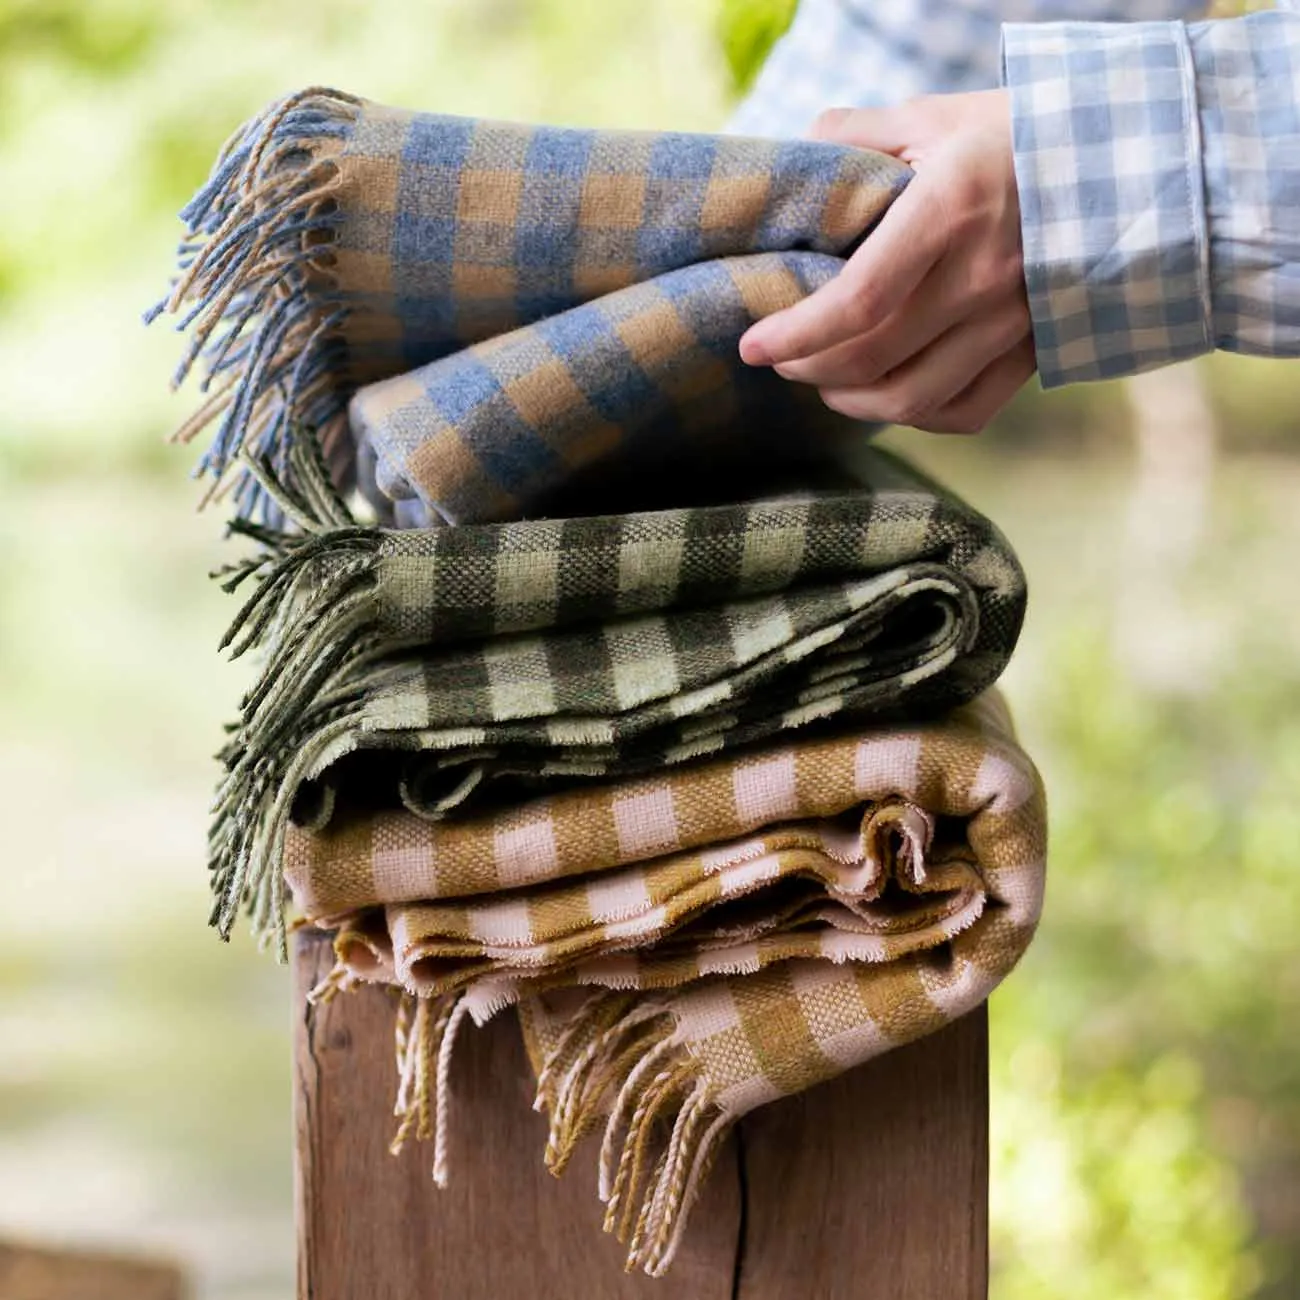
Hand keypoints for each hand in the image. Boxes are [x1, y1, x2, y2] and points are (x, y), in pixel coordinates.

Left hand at [738, 90, 1034, 434]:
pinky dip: (914, 415)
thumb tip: (799, 148)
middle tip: (781, 357)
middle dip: (808, 366)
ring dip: (850, 400)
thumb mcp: (939, 116)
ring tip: (823, 379)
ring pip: (911, 398)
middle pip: (871, 358)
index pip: (856, 300)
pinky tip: (887, 393)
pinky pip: (964, 412)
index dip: (796, 333)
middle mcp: (984, 277)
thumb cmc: (1022, 135)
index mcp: (951, 210)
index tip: (753, 345)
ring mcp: (1014, 322)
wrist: (1136, 162)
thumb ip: (860, 133)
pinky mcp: (1035, 351)